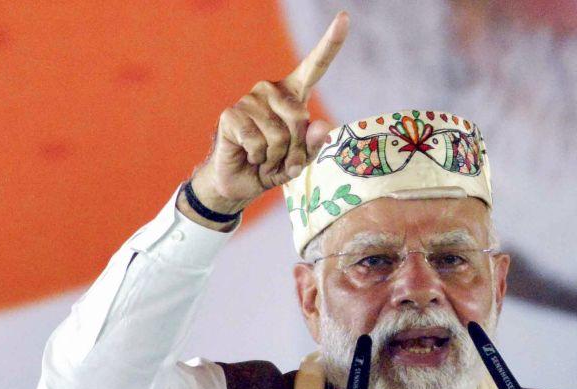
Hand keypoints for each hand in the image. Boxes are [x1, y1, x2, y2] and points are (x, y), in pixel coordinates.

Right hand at [184, 12, 348, 224]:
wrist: (239, 182)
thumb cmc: (272, 166)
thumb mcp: (299, 160)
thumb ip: (313, 146)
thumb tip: (322, 126)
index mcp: (293, 95)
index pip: (315, 66)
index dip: (330, 43)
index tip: (344, 18)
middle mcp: (271, 91)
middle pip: (300, 120)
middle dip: (295, 151)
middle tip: (280, 159)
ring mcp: (250, 99)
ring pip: (280, 136)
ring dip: (276, 158)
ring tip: (264, 158)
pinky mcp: (232, 113)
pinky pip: (258, 142)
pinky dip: (258, 158)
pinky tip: (249, 155)